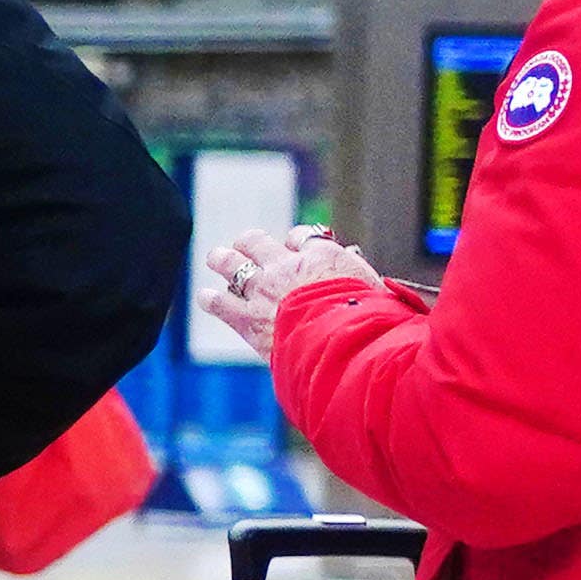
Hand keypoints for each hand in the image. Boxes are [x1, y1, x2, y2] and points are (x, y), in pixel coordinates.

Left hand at [198, 224, 375, 349]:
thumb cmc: (370, 319)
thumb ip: (356, 271)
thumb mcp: (375, 288)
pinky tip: (205, 296)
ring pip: (231, 264)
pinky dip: (212, 299)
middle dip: (248, 244)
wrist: (346, 342)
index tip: (292, 247)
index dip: (293, 243)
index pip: (300, 237)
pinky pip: (221, 302)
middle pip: (257, 242)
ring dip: (223, 260)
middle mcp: (288, 267)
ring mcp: (264, 290)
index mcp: (322, 256)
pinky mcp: (248, 317)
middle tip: (242, 246)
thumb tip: (351, 257)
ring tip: (217, 258)